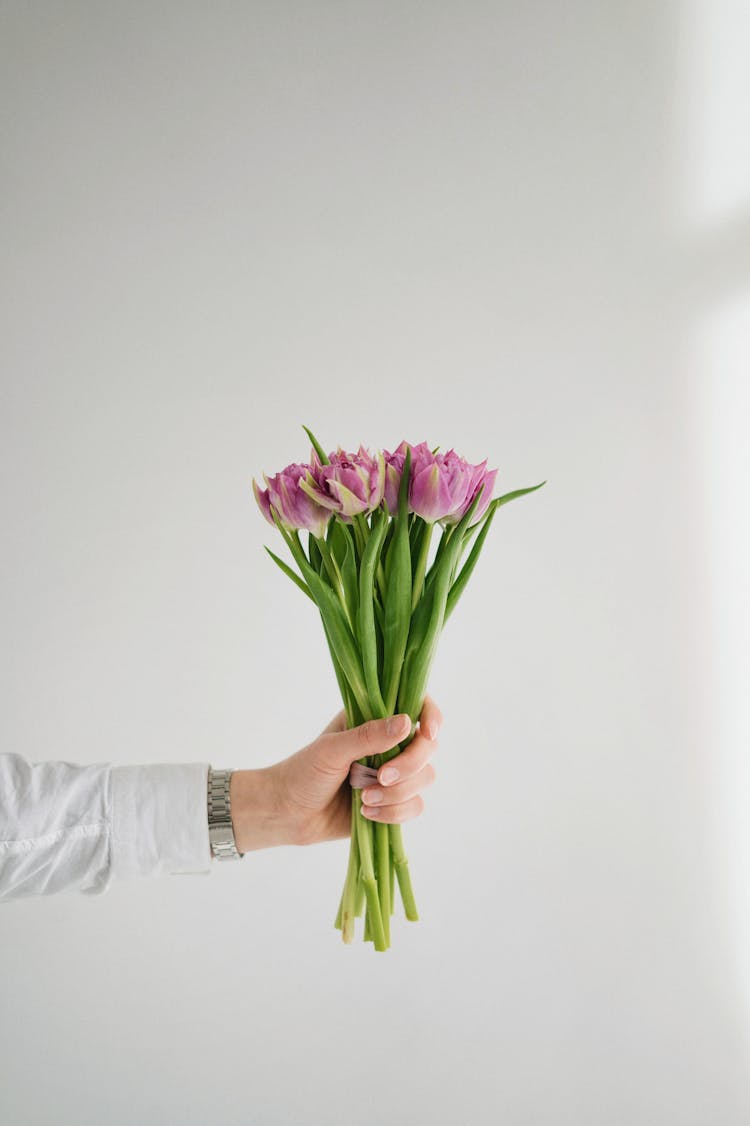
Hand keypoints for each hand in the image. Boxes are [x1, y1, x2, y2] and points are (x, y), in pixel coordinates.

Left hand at [229, 695, 442, 851]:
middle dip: (409, 766)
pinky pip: (414, 806)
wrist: (288, 814)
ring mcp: (394, 774)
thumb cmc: (303, 773)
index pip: (416, 706)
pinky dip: (394, 813)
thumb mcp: (331, 750)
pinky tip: (367, 813)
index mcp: (374, 718)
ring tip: (364, 799)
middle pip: (428, 747)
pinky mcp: (393, 802)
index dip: (430, 716)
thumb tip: (407, 722)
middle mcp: (389, 743)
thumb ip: (368, 736)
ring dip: (397, 794)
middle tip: (381, 777)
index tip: (427, 732)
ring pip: (424, 778)